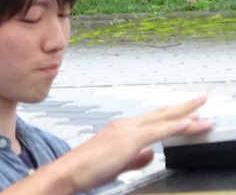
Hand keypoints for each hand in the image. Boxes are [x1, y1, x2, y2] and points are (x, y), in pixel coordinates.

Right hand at [24, 96, 210, 194]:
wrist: (68, 171)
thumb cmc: (87, 169)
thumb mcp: (118, 164)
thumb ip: (137, 158)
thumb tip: (152, 154)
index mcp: (122, 130)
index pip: (154, 121)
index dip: (174, 117)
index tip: (191, 114)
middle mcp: (125, 125)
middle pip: (161, 114)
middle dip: (184, 107)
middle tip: (201, 99)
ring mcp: (126, 131)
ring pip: (162, 120)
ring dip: (185, 114)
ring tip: (202, 110)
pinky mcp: (128, 140)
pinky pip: (157, 131)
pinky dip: (174, 126)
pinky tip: (188, 123)